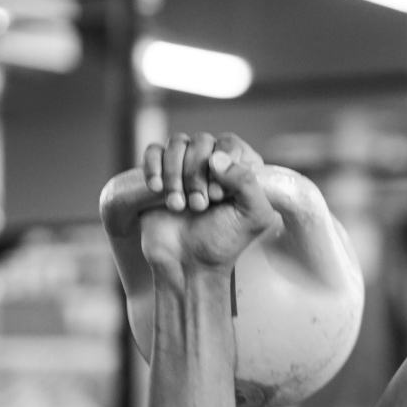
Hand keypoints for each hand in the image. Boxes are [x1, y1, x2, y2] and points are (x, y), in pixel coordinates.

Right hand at [134, 133, 281, 276]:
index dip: (224, 164)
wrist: (186, 264)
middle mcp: (211, 165)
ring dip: (176, 174)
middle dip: (197, 174)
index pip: (230, 143)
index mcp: (238, 170)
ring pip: (176, 143)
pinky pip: (153, 151)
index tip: (221, 196)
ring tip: (179, 206)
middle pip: (202, 141)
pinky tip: (157, 190)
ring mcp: (183, 167)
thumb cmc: (223, 243)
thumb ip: (248, 182)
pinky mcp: (158, 175)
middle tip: (200, 205)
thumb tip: (216, 157)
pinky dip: (153, 167)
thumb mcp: (253, 216)